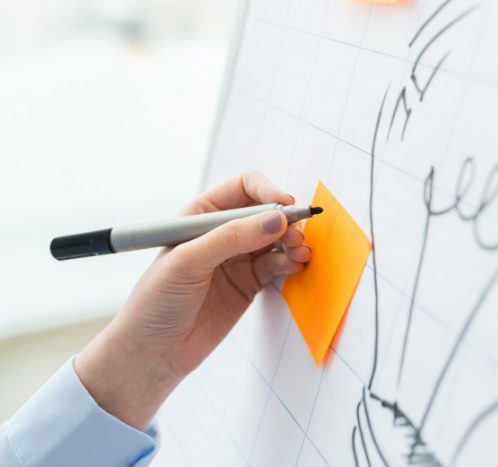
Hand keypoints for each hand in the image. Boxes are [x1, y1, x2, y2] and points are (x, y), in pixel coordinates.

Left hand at [75, 172, 310, 429]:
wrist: (153, 353)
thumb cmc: (155, 302)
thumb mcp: (188, 262)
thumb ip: (232, 238)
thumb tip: (275, 220)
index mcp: (202, 214)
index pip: (244, 188)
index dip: (267, 192)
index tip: (285, 206)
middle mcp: (223, 231)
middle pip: (266, 212)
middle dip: (285, 220)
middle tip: (296, 236)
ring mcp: (238, 258)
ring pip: (276, 239)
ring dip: (292, 242)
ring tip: (300, 253)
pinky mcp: (250, 283)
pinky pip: (277, 265)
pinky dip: (291, 262)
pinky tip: (296, 265)